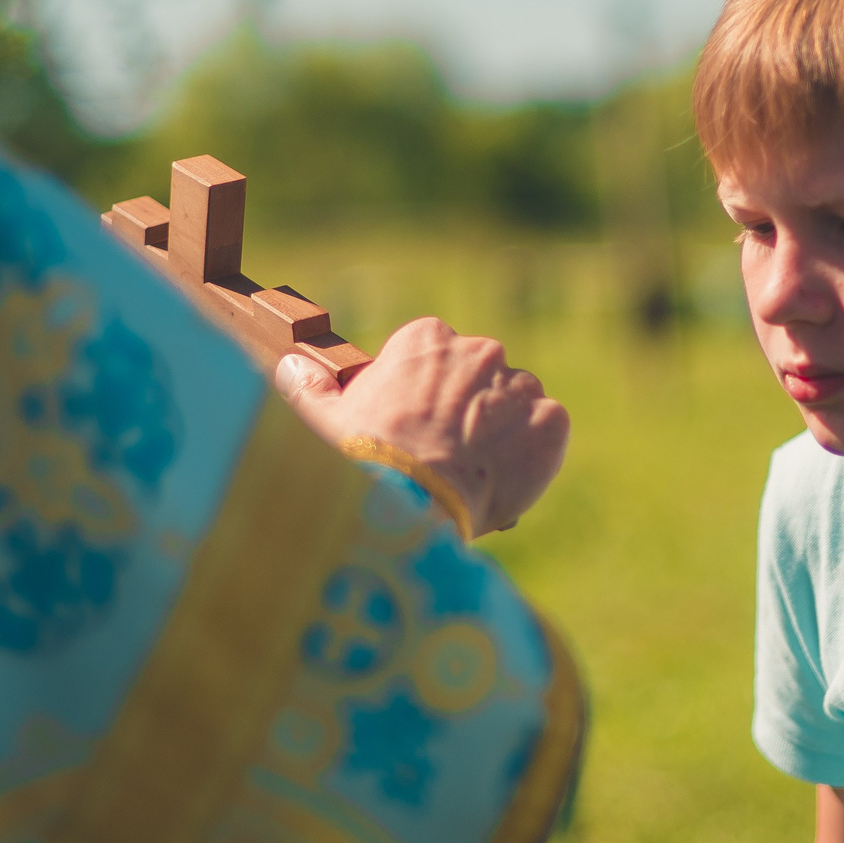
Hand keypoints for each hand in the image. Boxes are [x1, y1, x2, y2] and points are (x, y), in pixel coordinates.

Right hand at [274, 316, 569, 534]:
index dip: (425, 397)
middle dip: (467, 412)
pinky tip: (504, 479)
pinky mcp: (551, 423)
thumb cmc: (358, 459)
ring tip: (474, 474)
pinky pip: (547, 433)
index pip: (434, 357)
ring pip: (515, 406)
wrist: (410, 503)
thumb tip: (293, 367)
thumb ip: (309, 388)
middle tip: (445, 456)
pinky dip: (533, 455)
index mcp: (426, 338)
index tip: (414, 429)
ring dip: (501, 432)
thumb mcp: (320, 419)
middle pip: (479, 379)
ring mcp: (520, 386)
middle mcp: (479, 350)